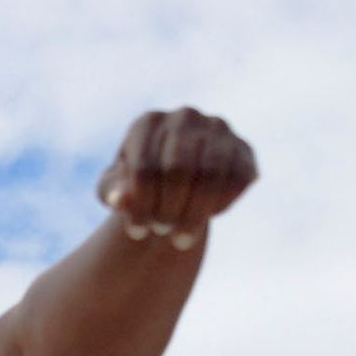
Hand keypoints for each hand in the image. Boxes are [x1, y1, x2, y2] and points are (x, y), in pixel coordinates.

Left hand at [94, 108, 256, 247]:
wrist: (174, 184)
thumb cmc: (138, 187)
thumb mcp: (115, 191)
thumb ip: (112, 193)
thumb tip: (120, 199)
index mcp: (148, 122)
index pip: (144, 167)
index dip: (140, 206)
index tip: (136, 233)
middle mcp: (185, 117)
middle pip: (178, 170)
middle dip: (168, 211)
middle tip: (161, 232)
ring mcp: (218, 129)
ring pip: (210, 175)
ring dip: (194, 214)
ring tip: (180, 238)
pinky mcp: (243, 149)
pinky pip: (236, 182)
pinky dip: (219, 206)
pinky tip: (205, 215)